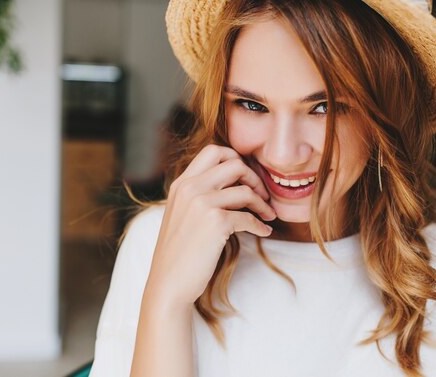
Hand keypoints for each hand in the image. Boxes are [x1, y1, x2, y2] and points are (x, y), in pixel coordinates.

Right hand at [144, 144, 275, 307]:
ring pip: (245, 190)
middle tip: (262, 195)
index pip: (213, 151)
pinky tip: (264, 231)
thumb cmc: (179, 252)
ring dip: (262, 203)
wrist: (168, 283)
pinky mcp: (215, 222)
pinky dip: (260, 225)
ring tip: (267, 215)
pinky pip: (248, 217)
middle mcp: (190, 188)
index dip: (236, 159)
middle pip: (234, 163)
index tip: (246, 179)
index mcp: (181, 183)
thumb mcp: (182, 213)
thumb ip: (199, 194)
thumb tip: (233, 184)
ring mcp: (202, 203)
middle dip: (254, 177)